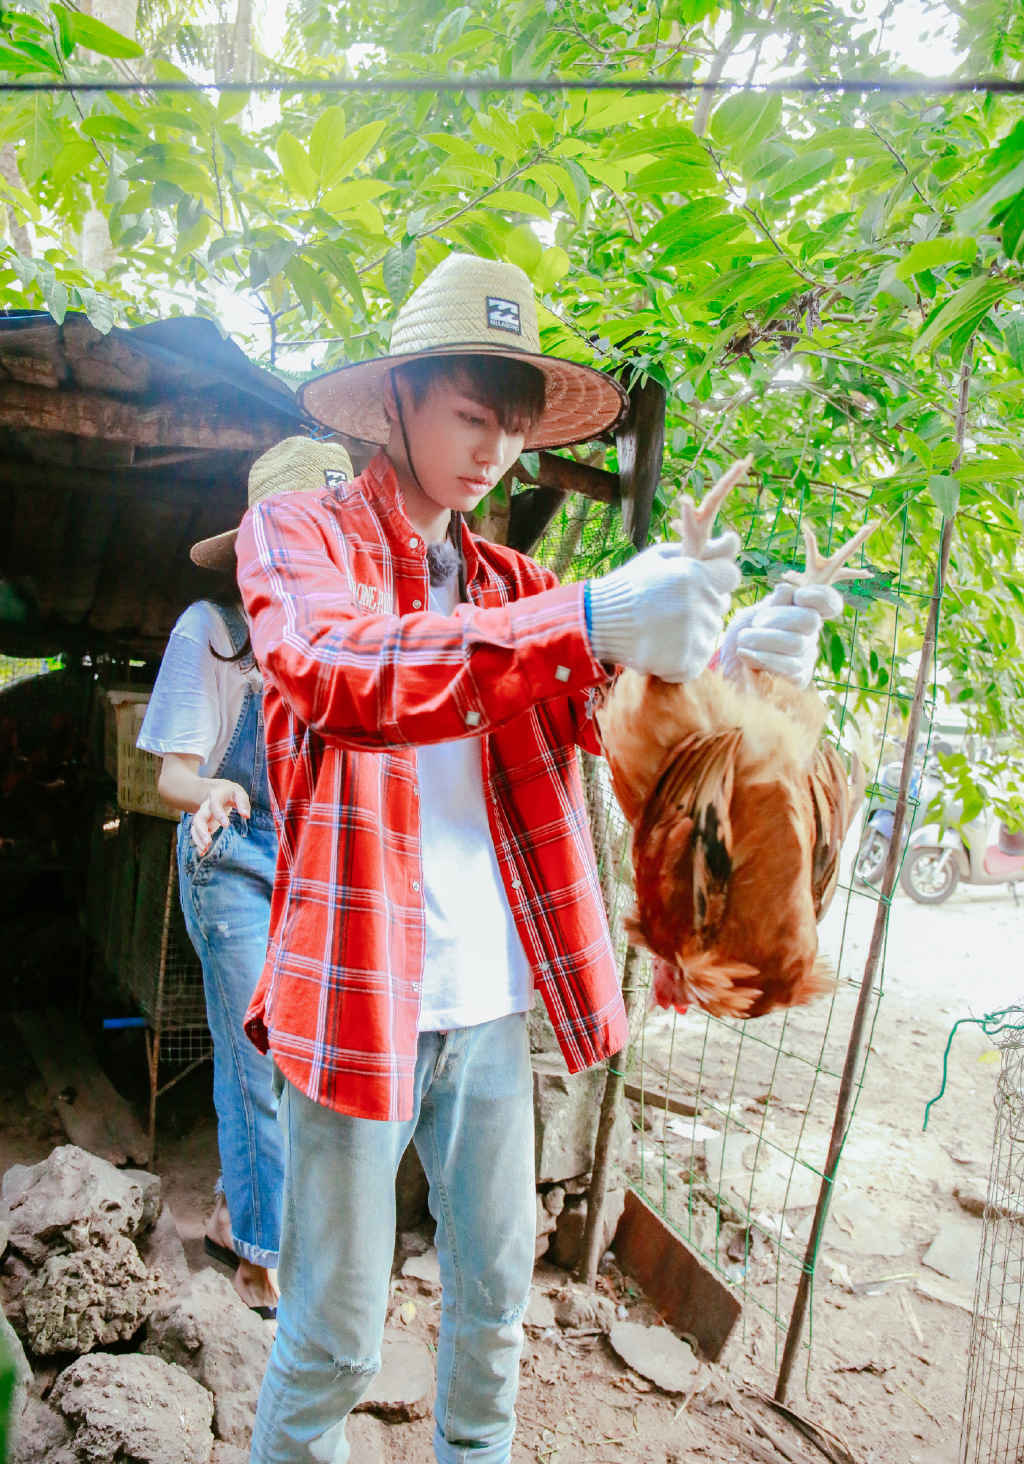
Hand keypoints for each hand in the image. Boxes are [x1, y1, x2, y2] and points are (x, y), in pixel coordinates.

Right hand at [191, 779, 250, 853]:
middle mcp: (206, 807)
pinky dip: (198, 842)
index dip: (219, 814)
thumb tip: (246, 816)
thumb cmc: (231, 794)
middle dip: (202, 830)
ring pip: (196, 827)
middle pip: (199, 818)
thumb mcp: (239, 793)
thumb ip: (243, 803)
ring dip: (199, 838)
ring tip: (205, 849)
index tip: (226, 825)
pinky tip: (202, 852)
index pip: (215, 804)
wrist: (217, 791)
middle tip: (208, 842)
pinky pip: (197, 833)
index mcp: (216, 796)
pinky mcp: (203, 824)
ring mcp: (203, 816)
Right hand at [587, 533, 740, 681]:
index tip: (698, 585)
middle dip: (702, 606)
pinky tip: (660, 648)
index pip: (732, 576)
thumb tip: (733, 540)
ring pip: (710, 635)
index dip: (716, 579)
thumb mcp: (659, 557)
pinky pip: (697, 661)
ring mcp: (692, 636)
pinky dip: (682, 659)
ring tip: (662, 629)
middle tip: (671, 608)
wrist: (597, 623)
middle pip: (720, 607)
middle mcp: (698, 605)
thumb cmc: (629, 585)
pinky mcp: (684, 663)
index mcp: (694, 574)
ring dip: (692, 634)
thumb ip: (698, 548)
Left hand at [719, 583, 842, 687]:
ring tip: (743, 641)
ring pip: (796, 644)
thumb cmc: (742, 640)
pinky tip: (747, 658)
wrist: (726, 671)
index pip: (828, 602)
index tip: (799, 596)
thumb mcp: (752, 615)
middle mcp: (809, 635)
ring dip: (761, 639)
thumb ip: (772, 604)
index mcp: (802, 613)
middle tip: (754, 624)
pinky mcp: (799, 680)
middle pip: (810, 619)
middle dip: (776, 618)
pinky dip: (762, 659)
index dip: (820, 596)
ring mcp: (807, 658)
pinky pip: (789, 668)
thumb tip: (787, 590)